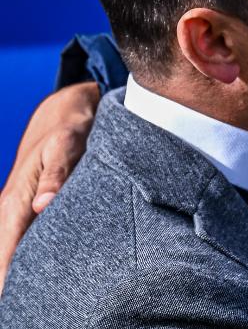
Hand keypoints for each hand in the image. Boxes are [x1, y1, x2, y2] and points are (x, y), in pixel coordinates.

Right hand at [0, 81, 99, 291]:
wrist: (64, 112)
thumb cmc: (68, 130)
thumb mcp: (67, 145)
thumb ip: (57, 174)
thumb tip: (42, 205)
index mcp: (15, 203)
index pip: (4, 252)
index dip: (6, 280)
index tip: (12, 303)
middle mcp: (9, 212)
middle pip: (3, 260)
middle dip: (11, 288)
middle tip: (26, 315)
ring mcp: (15, 214)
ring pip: (10, 254)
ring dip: (15, 279)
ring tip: (26, 309)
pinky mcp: (26, 213)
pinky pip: (19, 244)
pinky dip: (19, 264)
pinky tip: (30, 287)